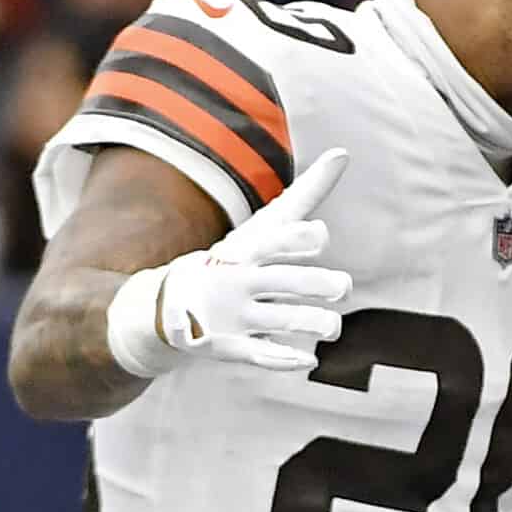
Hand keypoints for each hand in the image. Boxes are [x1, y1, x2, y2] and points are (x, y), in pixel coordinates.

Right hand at [108, 149, 351, 376]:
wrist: (167, 304)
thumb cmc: (235, 258)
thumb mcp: (264, 225)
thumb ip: (307, 193)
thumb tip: (344, 153)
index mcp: (246, 249)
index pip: (278, 238)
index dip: (303, 238)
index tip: (320, 236)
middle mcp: (238, 280)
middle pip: (290, 283)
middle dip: (324, 286)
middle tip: (342, 288)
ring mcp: (232, 315)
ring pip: (286, 320)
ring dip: (319, 324)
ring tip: (333, 326)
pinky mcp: (227, 347)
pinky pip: (261, 356)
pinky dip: (287, 359)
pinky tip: (309, 358)